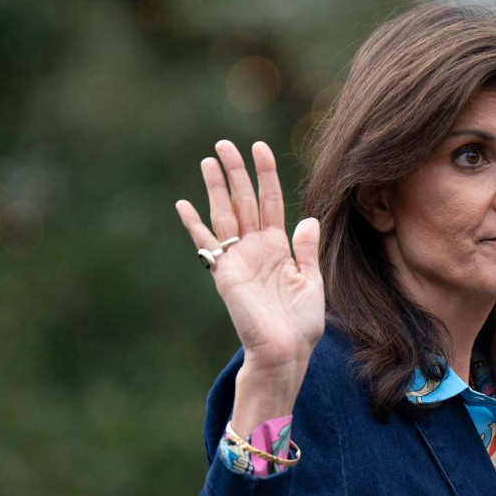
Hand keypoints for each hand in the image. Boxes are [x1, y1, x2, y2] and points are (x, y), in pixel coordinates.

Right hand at [176, 141, 323, 431]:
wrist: (286, 352)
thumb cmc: (301, 324)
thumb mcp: (312, 282)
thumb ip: (306, 250)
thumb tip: (307, 219)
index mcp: (279, 247)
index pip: (270, 201)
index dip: (266, 174)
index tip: (260, 147)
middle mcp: (256, 249)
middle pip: (243, 201)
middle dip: (236, 172)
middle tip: (224, 143)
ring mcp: (238, 260)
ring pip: (225, 214)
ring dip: (216, 188)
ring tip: (209, 160)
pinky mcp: (225, 274)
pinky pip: (207, 245)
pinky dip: (194, 225)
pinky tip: (183, 204)